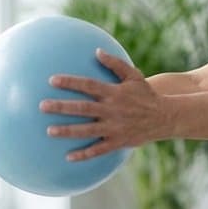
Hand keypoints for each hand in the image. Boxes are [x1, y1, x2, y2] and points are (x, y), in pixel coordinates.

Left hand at [39, 49, 171, 160]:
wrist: (165, 117)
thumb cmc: (146, 95)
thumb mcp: (134, 76)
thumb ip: (115, 63)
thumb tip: (97, 51)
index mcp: (114, 93)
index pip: (88, 85)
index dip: (70, 82)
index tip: (52, 80)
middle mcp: (112, 110)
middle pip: (82, 108)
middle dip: (61, 107)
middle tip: (42, 106)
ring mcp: (114, 127)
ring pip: (87, 130)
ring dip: (67, 131)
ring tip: (49, 131)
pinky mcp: (118, 142)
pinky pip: (98, 150)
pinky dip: (84, 154)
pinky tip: (68, 157)